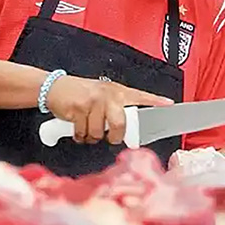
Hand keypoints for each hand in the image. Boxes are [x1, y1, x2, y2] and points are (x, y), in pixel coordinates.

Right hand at [45, 76, 172, 144]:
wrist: (55, 87)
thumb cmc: (80, 94)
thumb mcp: (102, 95)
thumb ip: (116, 107)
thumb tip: (129, 127)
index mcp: (117, 92)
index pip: (140, 96)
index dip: (155, 101)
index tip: (169, 105)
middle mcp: (108, 95)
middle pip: (120, 124)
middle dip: (114, 136)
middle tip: (109, 137)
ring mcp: (93, 101)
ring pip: (99, 133)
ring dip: (91, 136)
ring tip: (86, 127)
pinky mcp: (78, 109)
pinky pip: (83, 133)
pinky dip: (79, 135)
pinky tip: (76, 127)